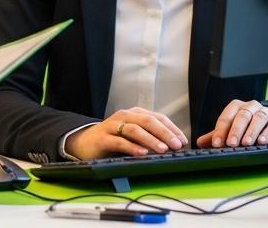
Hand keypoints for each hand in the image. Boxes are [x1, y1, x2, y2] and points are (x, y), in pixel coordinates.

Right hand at [64, 107, 185, 159]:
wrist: (84, 143)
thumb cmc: (113, 139)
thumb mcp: (133, 135)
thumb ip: (149, 137)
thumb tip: (173, 146)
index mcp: (135, 113)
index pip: (158, 117)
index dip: (172, 128)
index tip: (183, 141)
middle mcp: (125, 116)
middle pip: (148, 121)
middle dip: (165, 133)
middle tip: (177, 145)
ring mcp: (113, 125)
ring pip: (135, 129)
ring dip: (151, 139)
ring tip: (163, 149)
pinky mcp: (103, 138)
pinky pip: (120, 141)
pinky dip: (133, 147)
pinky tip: (143, 153)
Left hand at [196, 99, 267, 147]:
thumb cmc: (247, 127)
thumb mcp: (231, 130)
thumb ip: (216, 135)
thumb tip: (199, 142)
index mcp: (236, 107)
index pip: (226, 117)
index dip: (221, 130)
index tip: (217, 143)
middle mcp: (250, 107)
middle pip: (242, 116)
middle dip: (236, 130)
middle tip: (231, 144)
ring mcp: (265, 112)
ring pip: (258, 118)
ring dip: (252, 131)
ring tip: (246, 143)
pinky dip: (267, 133)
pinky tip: (262, 141)